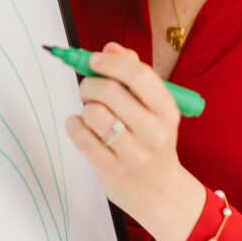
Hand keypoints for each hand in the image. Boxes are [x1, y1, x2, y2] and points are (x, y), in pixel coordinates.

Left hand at [65, 41, 205, 240]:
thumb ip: (134, 74)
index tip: (94, 60)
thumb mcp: (154, 109)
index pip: (139, 76)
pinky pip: (80, 136)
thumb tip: (110, 48)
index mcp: (167, 112)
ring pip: (93, 113)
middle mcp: (154, 132)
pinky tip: (81, 127)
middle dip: (90, 84)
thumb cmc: (152, 141)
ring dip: (84, 107)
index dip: (111, 63)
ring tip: (90, 113)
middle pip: (110, 92)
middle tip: (88, 89)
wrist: (160, 192)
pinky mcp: (111, 170)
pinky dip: (74, 125)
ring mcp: (134, 154)